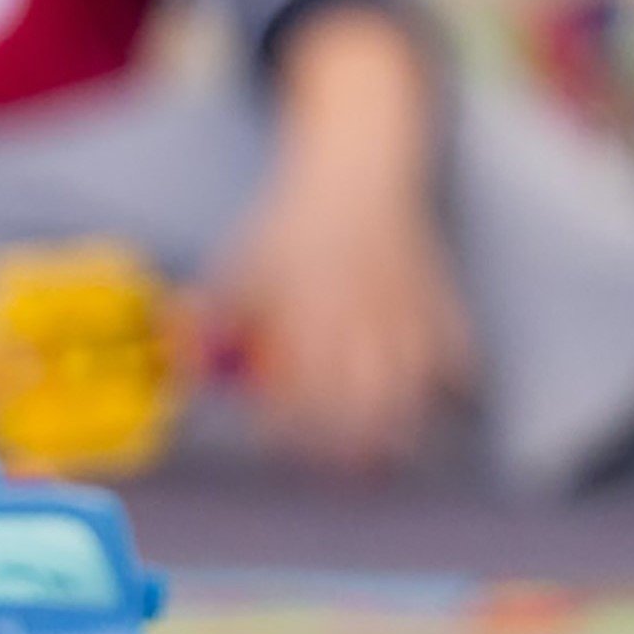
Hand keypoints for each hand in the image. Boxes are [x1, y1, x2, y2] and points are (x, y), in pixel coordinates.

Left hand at [201, 6, 466, 478]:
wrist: (359, 169)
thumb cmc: (294, 227)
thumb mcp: (242, 263)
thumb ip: (209, 315)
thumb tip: (177, 358)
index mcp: (307, 302)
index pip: (300, 387)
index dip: (287, 425)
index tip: (274, 439)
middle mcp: (361, 310)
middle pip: (363, 404)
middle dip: (343, 445)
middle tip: (330, 464)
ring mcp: (409, 310)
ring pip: (413, 391)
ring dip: (394, 429)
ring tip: (375, 453)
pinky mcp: (443, 304)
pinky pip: (456, 362)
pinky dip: (447, 388)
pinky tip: (428, 402)